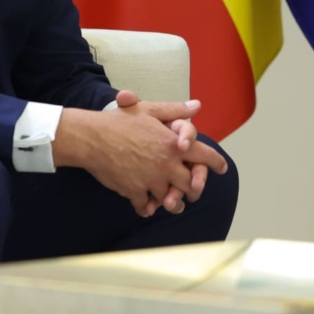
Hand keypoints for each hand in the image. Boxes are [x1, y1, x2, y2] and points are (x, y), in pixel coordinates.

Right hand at [53, 98, 227, 216]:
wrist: (91, 138)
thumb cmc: (119, 121)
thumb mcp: (149, 110)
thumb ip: (175, 110)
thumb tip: (197, 107)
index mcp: (173, 145)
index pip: (204, 156)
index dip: (216, 163)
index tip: (222, 168)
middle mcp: (166, 165)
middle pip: (190, 184)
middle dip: (195, 189)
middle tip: (194, 190)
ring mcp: (151, 180)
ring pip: (169, 198)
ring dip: (172, 202)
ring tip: (172, 203)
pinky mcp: (134, 192)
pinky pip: (145, 205)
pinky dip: (147, 207)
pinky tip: (147, 207)